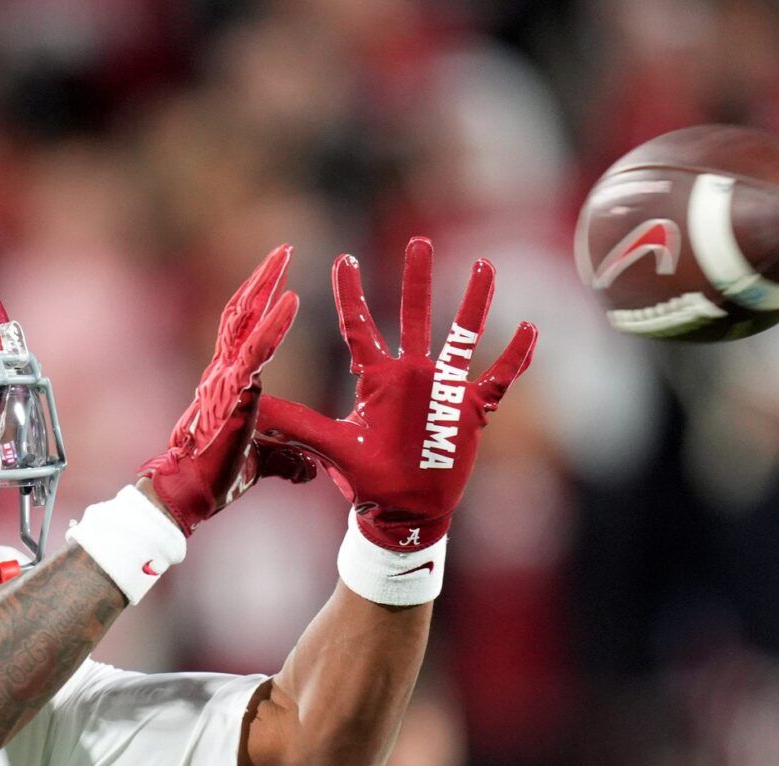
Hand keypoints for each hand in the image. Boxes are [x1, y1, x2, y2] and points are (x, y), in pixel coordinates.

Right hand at [139, 245, 299, 533]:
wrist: (193, 495)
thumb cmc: (219, 476)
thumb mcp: (263, 460)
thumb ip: (286, 457)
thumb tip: (308, 470)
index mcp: (229, 382)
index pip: (244, 332)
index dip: (261, 304)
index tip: (280, 281)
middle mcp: (222, 372)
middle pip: (241, 312)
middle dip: (262, 279)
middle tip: (284, 249)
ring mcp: (225, 379)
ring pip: (244, 320)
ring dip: (265, 285)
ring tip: (285, 256)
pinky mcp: (233, 394)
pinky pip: (256, 352)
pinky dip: (274, 325)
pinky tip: (292, 300)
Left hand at [256, 237, 536, 550]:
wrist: (404, 512)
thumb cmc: (366, 479)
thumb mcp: (328, 446)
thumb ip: (293, 423)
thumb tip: (249, 409)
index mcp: (377, 379)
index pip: (359, 327)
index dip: (350, 293)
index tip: (343, 258)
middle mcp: (411, 375)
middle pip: (415, 317)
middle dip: (416, 280)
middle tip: (418, 240)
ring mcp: (444, 389)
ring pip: (462, 336)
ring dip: (474, 302)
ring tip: (484, 265)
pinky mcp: (471, 409)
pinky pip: (499, 377)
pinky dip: (515, 355)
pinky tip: (529, 327)